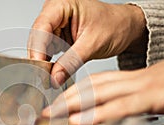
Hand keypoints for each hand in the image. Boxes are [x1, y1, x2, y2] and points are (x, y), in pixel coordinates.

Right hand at [28, 0, 146, 85]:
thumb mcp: (93, 44)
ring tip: (48, 77)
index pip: (42, 27)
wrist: (126, 28)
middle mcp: (55, 12)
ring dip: (44, 62)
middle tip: (43, 78)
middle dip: (40, 58)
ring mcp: (55, 24)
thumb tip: (54, 78)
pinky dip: (50, 62)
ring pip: (41, 46)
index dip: (38, 49)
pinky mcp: (58, 36)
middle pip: (38, 37)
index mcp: (62, 4)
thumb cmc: (115, 25)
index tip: (39, 69)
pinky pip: (48, 51)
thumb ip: (71, 62)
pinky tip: (52, 72)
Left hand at [42, 59, 163, 124]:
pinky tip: (79, 121)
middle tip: (45, 112)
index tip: (54, 105)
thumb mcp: (147, 92)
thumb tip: (104, 110)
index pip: (94, 84)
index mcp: (130, 79)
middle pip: (91, 87)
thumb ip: (126, 99)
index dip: (72, 93)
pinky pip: (121, 106)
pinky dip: (97, 113)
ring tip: (54, 115)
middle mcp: (132, 80)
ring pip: (100, 93)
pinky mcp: (154, 97)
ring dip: (73, 105)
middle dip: (65, 100)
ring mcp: (142, 87)